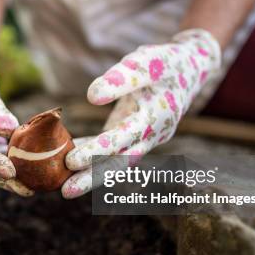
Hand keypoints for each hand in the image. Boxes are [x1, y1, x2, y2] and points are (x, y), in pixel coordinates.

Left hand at [62, 29, 220, 198]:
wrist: (190, 68)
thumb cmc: (166, 62)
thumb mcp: (147, 62)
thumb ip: (122, 78)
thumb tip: (92, 97)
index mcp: (155, 119)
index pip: (122, 139)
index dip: (97, 151)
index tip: (71, 160)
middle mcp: (150, 135)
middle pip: (119, 161)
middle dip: (92, 178)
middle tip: (65, 192)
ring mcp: (142, 138)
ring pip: (115, 161)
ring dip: (90, 174)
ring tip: (63, 187)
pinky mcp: (133, 133)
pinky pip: (111, 149)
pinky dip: (91, 152)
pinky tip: (67, 156)